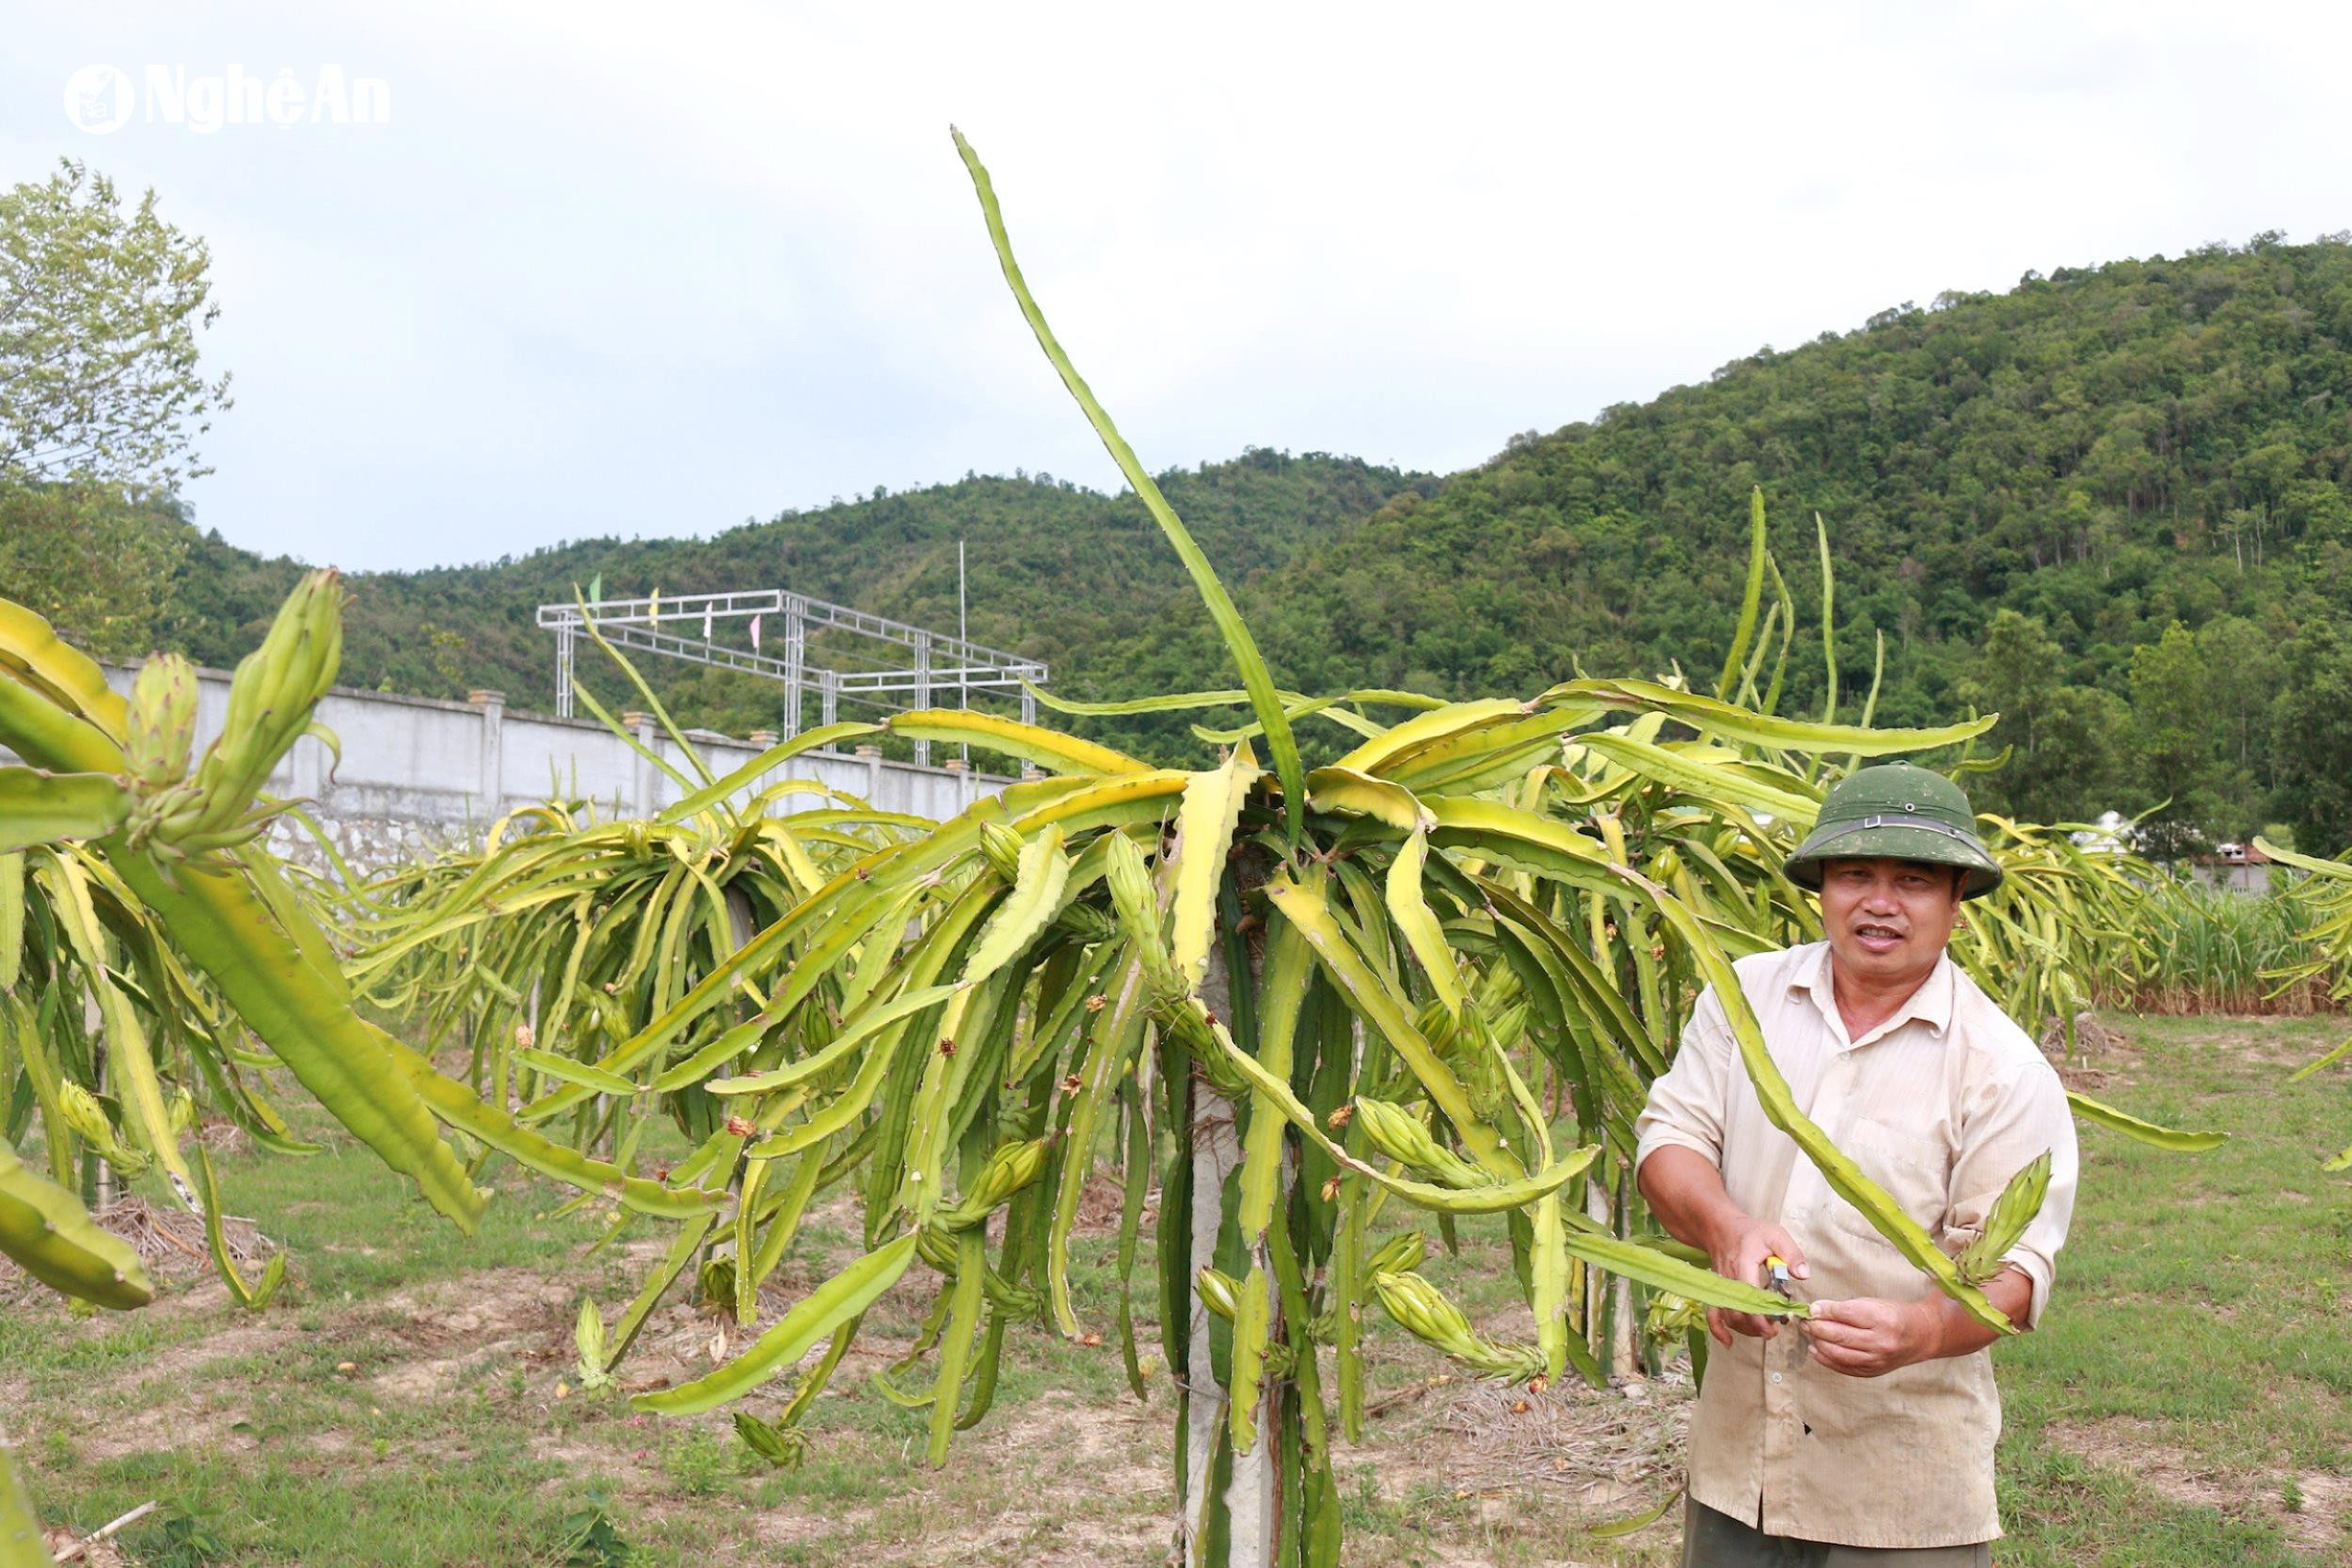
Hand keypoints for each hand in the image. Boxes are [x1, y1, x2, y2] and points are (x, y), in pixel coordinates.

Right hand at [1701, 1216, 1806, 1345]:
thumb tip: (1803, 1275)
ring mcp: (1720, 1288)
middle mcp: (1729, 1280)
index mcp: (1743, 1265)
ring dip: (1745, 1329)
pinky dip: (1718, 1330)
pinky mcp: (1717, 1292)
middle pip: (1739, 1312)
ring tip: (1763, 1332)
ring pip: (1728, 1317)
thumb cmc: (1750, 1232)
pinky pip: (1712, 1314)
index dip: (1764, 1313)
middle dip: (1756, 1327)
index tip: (1779, 1321)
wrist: (1721, 1228)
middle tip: (1774, 1331)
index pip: (1751, 1296)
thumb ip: (1791, 1253)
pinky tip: (1729, 1342)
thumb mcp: (1775, 1235)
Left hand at [1801, 1297, 1933, 1376]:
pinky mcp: (1872, 1372)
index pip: (1845, 1314)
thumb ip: (1846, 1308)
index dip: (1824, 1311)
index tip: (1811, 1308)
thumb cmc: (1894, 1315)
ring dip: (1818, 1343)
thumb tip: (1817, 1310)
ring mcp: (1877, 1360)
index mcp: (1882, 1319)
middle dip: (1816, 1328)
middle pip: (1839, 1336)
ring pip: (1838, 1354)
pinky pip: (1843, 1368)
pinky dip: (1825, 1359)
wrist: (1920, 1336)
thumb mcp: (1873, 1304)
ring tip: (1809, 1333)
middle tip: (1804, 1321)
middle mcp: (1881, 1342)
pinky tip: (1816, 1350)